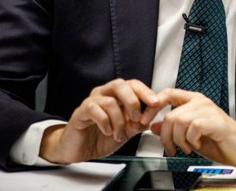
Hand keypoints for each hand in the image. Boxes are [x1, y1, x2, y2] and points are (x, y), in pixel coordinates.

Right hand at [40, 78, 162, 163]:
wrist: (79, 150)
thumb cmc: (101, 137)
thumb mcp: (126, 131)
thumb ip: (138, 123)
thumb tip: (152, 116)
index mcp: (116, 96)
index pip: (133, 85)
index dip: (145, 92)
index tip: (155, 103)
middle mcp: (104, 94)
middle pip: (120, 85)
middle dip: (133, 101)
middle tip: (137, 118)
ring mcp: (91, 102)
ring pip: (110, 101)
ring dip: (119, 121)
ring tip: (119, 134)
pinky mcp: (80, 112)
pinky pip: (95, 110)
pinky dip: (105, 122)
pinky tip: (108, 132)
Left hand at [151, 88, 235, 168]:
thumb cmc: (219, 141)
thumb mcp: (189, 136)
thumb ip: (172, 128)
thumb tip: (152, 126)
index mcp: (194, 101)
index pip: (167, 94)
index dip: (152, 106)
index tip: (144, 121)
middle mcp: (201, 102)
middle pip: (170, 115)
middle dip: (166, 137)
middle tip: (171, 148)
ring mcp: (209, 110)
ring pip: (179, 121)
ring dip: (178, 141)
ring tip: (186, 148)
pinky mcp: (216, 121)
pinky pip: (193, 127)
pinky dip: (190, 141)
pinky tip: (196, 145)